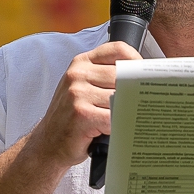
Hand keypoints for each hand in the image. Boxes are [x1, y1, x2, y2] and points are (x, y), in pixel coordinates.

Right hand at [21, 41, 139, 167]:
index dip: (137, 61)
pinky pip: (113, 117)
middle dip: (135, 91)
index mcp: (81, 63)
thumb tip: (141, 79)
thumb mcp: (83, 88)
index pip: (118, 49)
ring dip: (127, 111)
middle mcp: (78, 74)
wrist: (48, 143)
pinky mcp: (81, 114)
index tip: (145, 75)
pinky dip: (119, 126)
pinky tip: (117, 131)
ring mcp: (78, 94)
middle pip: (123, 75)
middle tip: (142, 103)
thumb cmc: (72, 117)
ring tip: (126, 120)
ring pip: (120, 98)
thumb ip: (105, 78)